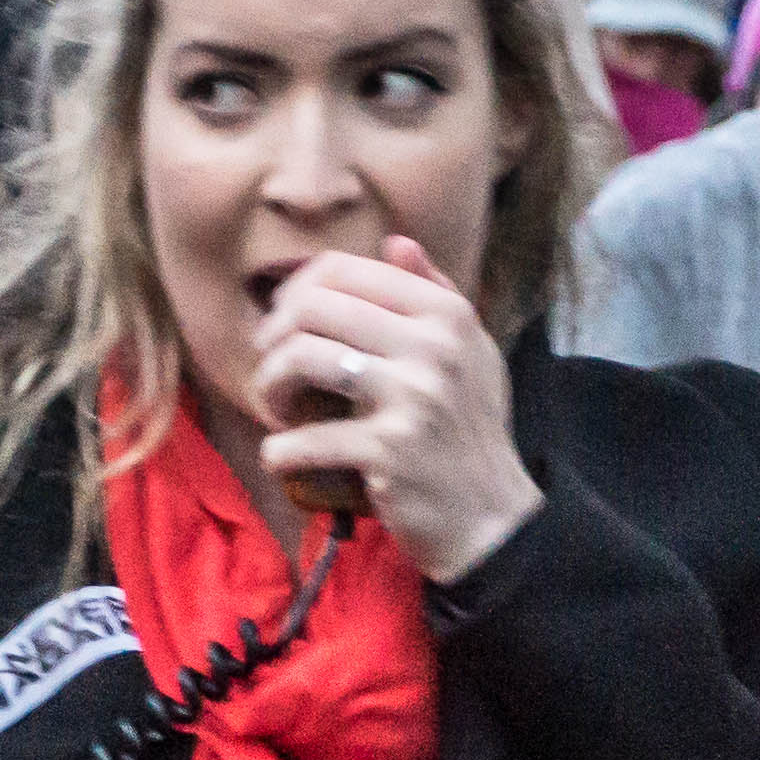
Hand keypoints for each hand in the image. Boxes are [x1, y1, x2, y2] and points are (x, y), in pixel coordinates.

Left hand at [247, 237, 538, 579]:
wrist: (491, 517)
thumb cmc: (467, 429)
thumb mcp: (470, 353)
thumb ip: (435, 293)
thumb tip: (396, 242)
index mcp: (447, 313)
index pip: (342, 271)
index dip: (294, 295)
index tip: (284, 330)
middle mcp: (434, 346)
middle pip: (312, 309)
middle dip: (273, 341)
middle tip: (273, 373)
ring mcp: (413, 397)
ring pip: (300, 359)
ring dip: (269, 388)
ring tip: (278, 412)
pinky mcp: (389, 450)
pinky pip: (303, 438)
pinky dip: (279, 452)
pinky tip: (284, 458)